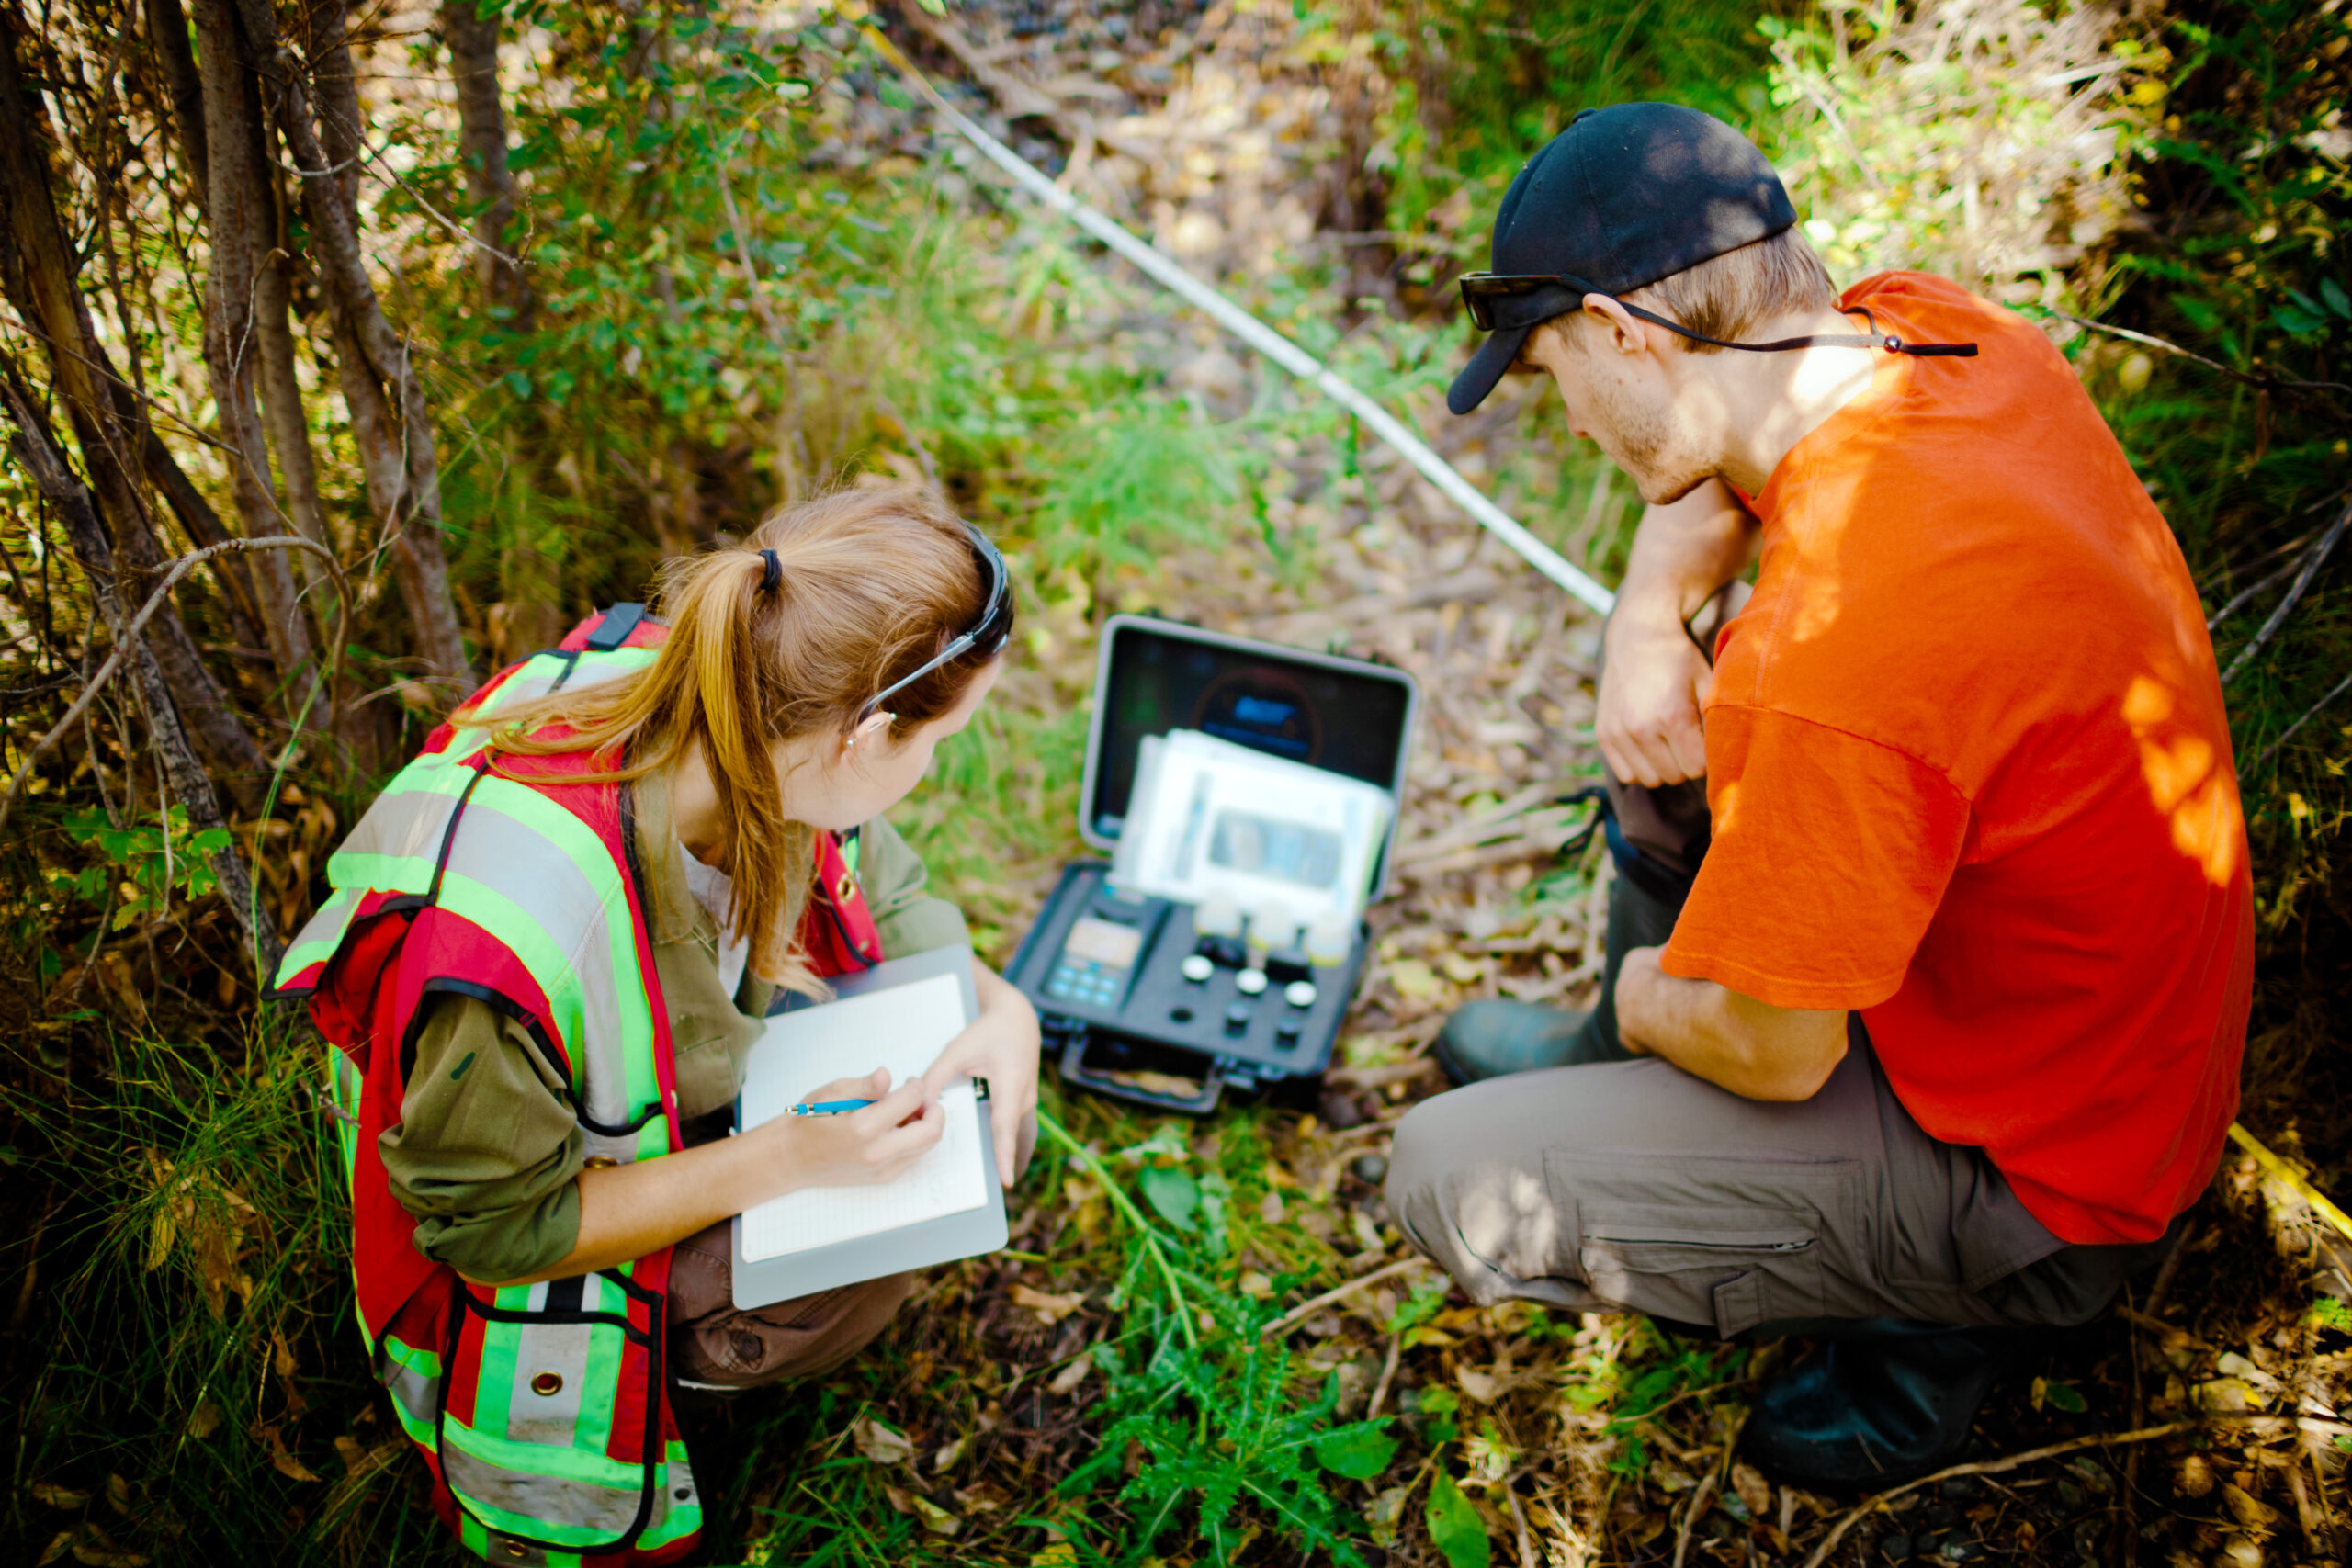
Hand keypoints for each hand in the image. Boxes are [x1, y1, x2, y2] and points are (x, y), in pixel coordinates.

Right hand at [762, 1068, 943, 1192]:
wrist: (792, 1158)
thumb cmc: (809, 1121)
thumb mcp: (832, 1092)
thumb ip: (864, 1085)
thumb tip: (886, 1076)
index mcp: (863, 1127)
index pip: (911, 1100)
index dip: (915, 1085)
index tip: (909, 1081)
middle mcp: (877, 1153)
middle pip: (931, 1131)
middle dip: (934, 1110)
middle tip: (920, 1098)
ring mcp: (882, 1169)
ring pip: (926, 1146)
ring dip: (926, 1125)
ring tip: (906, 1112)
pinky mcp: (884, 1177)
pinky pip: (914, 1156)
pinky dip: (915, 1139)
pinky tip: (896, 1128)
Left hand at [921, 964, 1039, 1186]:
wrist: (1018, 1017)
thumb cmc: (988, 1031)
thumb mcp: (958, 1050)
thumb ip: (936, 1077)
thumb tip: (918, 1106)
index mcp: (1010, 1083)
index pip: (1005, 1126)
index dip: (1005, 1154)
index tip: (1007, 1181)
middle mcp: (1024, 1096)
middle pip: (1009, 1135)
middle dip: (1002, 1160)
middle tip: (994, 1188)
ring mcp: (1027, 1100)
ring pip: (1012, 1131)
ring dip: (1003, 1150)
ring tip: (997, 1176)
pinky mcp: (1023, 1101)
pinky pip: (1013, 1125)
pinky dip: (1004, 1139)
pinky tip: (996, 1154)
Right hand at [1597, 613, 1711, 788]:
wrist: (1638, 635)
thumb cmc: (1680, 660)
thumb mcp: (1708, 684)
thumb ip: (1717, 722)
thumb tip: (1728, 758)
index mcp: (1672, 716)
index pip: (1697, 768)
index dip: (1707, 758)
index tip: (1706, 740)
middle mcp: (1641, 728)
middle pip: (1675, 776)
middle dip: (1686, 762)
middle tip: (1688, 738)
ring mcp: (1618, 733)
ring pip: (1651, 779)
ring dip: (1664, 767)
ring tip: (1669, 742)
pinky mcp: (1604, 734)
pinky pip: (1626, 774)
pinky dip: (1640, 767)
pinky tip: (1649, 747)